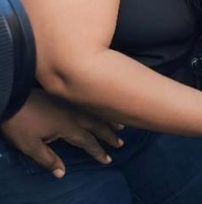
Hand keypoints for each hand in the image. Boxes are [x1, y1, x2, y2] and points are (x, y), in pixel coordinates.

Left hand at [0, 89, 123, 178]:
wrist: (12, 97)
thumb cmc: (20, 124)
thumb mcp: (29, 146)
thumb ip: (48, 159)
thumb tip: (62, 173)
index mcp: (67, 126)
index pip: (87, 141)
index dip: (97, 152)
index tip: (108, 160)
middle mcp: (74, 114)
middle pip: (96, 125)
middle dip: (108, 135)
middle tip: (120, 143)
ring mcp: (71, 103)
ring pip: (95, 112)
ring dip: (108, 120)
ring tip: (120, 125)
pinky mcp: (66, 97)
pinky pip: (89, 104)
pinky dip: (99, 108)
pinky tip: (101, 109)